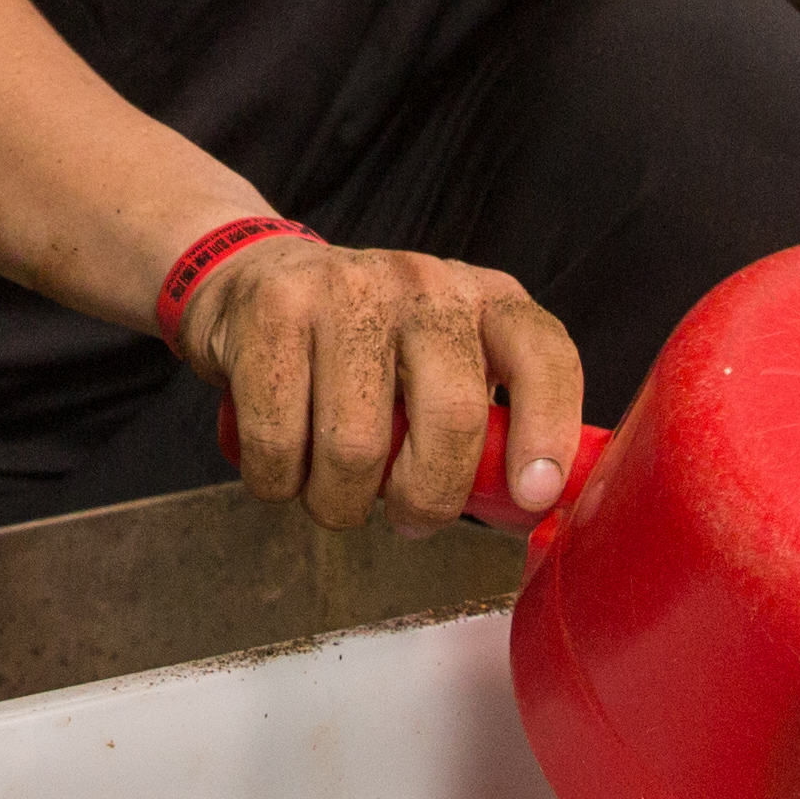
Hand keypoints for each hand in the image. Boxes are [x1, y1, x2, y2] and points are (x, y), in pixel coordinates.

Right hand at [179, 236, 586, 534]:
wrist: (253, 281)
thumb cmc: (363, 351)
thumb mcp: (439, 368)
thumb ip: (483, 428)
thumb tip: (525, 508)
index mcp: (484, 300)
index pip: (542, 356)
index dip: (547, 430)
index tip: (532, 496)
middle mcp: (423, 284)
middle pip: (451, 417)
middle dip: (428, 497)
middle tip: (408, 517)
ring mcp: (345, 289)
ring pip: (355, 448)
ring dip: (339, 500)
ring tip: (330, 486)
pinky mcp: (274, 309)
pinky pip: (279, 441)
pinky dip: (277, 480)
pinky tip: (282, 460)